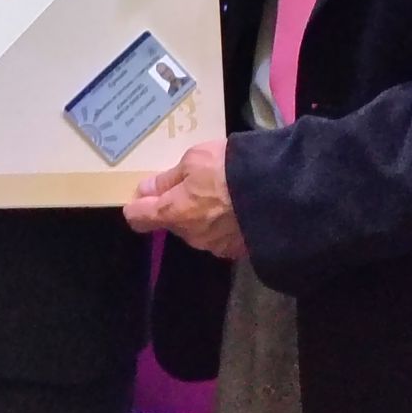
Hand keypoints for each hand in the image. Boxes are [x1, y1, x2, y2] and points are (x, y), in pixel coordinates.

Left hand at [122, 138, 247, 259]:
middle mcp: (190, 235)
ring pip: (196, 230)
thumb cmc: (226, 169)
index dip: (136, 207)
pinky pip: (218, 236)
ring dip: (199, 215)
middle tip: (191, 183)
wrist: (275, 193)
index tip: (140, 197)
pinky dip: (220, 224)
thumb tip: (145, 190)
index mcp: (173, 213)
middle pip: (171, 222)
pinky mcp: (237, 250)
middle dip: (175, 206)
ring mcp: (214, 246)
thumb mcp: (193, 161)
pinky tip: (234, 208)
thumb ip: (168, 179)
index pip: (139, 219)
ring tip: (218, 193)